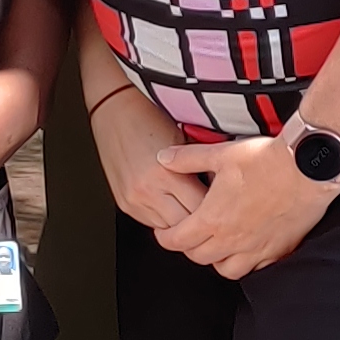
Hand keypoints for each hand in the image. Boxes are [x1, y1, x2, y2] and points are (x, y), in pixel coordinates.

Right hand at [90, 84, 206, 234]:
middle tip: (214, 211)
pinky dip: (166, 218)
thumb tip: (221, 188)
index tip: (225, 203)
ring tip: (193, 207)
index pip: (200, 208)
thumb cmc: (150, 118)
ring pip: (169, 229)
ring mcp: (134, 200)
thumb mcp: (183, 141)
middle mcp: (147, 190)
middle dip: (201, 219)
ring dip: (183, 221)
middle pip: (185, 225)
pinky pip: (153, 223)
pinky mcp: (125, 204)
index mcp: (165, 173)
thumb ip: (200, 168)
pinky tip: (173, 204)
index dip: (216, 207)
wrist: (114, 110)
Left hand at [151, 133, 339, 280]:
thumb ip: (188, 159)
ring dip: (217, 260)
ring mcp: (257, 248)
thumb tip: (164, 158)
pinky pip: (258, 268)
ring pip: (227, 270)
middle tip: (188, 235)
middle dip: (188, 247)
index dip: (165, 238)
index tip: (164, 233)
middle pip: (199, 257)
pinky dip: (247, 263)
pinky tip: (248, 249)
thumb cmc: (268, 161)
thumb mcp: (221, 154)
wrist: (308, 167)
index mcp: (213, 219)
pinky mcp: (280, 249)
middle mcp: (233, 240)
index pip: (178, 240)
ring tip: (217, 245)